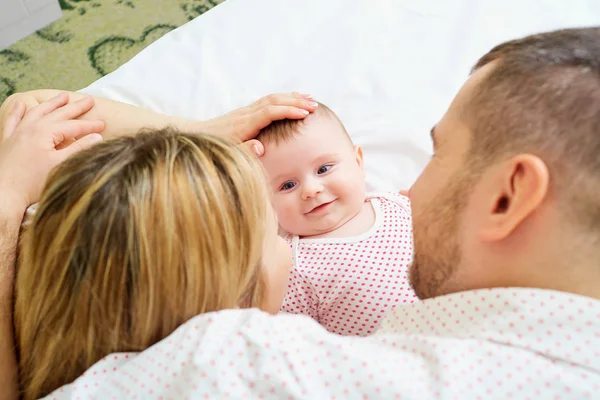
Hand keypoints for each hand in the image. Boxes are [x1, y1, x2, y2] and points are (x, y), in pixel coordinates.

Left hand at [0, 93, 104, 212]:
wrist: (3, 195)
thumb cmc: (32, 183)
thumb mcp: (61, 165)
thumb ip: (79, 149)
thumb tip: (97, 137)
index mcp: (45, 132)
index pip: (73, 126)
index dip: (90, 125)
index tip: (104, 124)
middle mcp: (30, 128)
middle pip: (57, 113)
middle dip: (75, 107)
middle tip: (89, 100)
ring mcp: (17, 133)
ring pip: (37, 112)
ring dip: (52, 103)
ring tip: (63, 96)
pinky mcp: (8, 141)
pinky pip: (13, 120)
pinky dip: (18, 111)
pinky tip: (21, 104)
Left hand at [204, 92, 316, 153]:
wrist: (195, 136)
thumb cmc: (213, 149)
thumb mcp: (227, 154)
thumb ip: (243, 152)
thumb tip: (260, 147)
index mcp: (244, 124)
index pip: (270, 112)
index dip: (288, 111)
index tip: (305, 114)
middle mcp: (245, 114)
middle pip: (273, 101)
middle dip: (295, 101)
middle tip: (314, 106)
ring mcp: (245, 111)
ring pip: (272, 99)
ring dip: (291, 97)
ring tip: (310, 99)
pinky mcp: (246, 112)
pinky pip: (268, 102)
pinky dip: (283, 99)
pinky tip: (292, 100)